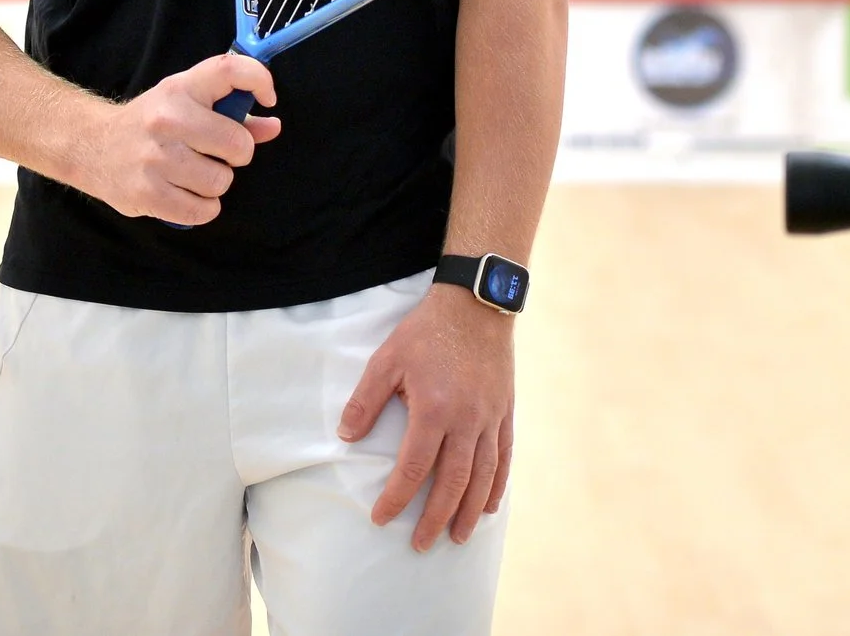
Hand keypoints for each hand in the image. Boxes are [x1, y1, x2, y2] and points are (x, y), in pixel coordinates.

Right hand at [77, 53, 279, 224]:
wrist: (92, 146)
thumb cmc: (150, 124)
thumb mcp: (186, 103)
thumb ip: (233, 112)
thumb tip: (273, 126)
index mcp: (181, 89)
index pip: (229, 70)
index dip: (260, 80)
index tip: (269, 99)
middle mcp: (167, 119)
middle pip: (237, 144)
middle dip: (236, 154)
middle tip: (216, 153)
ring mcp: (156, 158)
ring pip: (221, 182)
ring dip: (216, 184)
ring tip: (194, 174)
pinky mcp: (148, 193)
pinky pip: (203, 211)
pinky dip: (202, 208)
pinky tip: (186, 194)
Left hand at [339, 285, 514, 549]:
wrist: (476, 305)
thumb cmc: (426, 331)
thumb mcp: (387, 359)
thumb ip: (366, 400)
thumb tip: (346, 437)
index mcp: (433, 410)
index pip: (413, 468)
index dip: (396, 498)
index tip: (381, 518)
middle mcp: (466, 421)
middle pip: (452, 483)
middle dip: (434, 518)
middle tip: (421, 544)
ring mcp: (489, 419)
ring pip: (482, 477)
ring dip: (468, 511)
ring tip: (457, 537)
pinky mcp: (504, 412)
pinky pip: (503, 458)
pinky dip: (496, 486)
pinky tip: (489, 506)